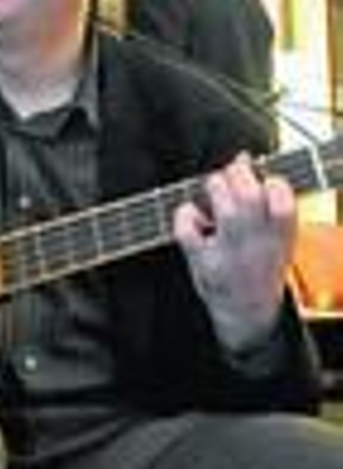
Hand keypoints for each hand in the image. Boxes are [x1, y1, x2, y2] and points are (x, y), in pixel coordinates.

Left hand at [173, 153, 296, 354]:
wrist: (249, 312)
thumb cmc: (260, 262)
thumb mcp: (276, 234)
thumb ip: (264, 198)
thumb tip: (242, 156)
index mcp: (282, 237)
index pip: (283, 202)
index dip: (272, 182)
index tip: (262, 180)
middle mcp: (259, 247)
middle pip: (250, 199)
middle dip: (237, 174)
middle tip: (231, 174)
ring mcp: (231, 256)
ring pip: (225, 211)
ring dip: (215, 187)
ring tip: (214, 188)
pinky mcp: (203, 264)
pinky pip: (188, 231)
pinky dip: (185, 215)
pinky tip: (192, 216)